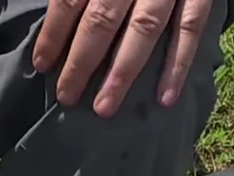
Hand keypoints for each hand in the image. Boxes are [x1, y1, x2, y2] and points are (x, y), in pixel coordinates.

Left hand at [32, 0, 217, 116]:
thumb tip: (55, 5)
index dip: (54, 32)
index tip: (41, 64)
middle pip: (102, 18)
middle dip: (81, 62)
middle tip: (66, 96)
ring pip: (143, 29)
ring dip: (122, 72)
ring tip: (104, 108)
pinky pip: (191, 27)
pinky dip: (179, 63)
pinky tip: (166, 97)